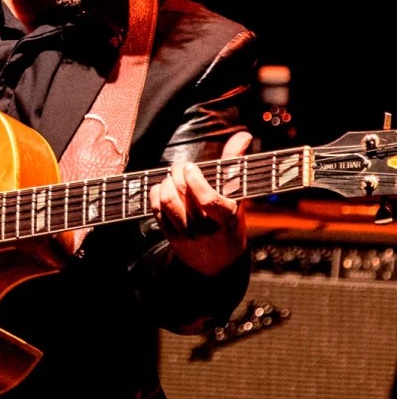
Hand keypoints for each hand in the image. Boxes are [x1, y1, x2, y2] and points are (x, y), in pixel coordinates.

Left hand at [149, 131, 251, 275]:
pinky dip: (156, 194)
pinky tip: (163, 188)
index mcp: (226, 218)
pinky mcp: (170, 236)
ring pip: (167, 201)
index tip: (191, 166)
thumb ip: (235, 164)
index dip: (195, 180)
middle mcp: (205, 227)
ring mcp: (186, 233)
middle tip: (182, 167)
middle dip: (178, 174)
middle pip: (182, 194)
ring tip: (173, 178)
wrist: (218, 264)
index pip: (207, 200)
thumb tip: (243, 135)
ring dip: (166, 183)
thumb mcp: (237, 198)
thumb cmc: (229, 223)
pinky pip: (156, 210)